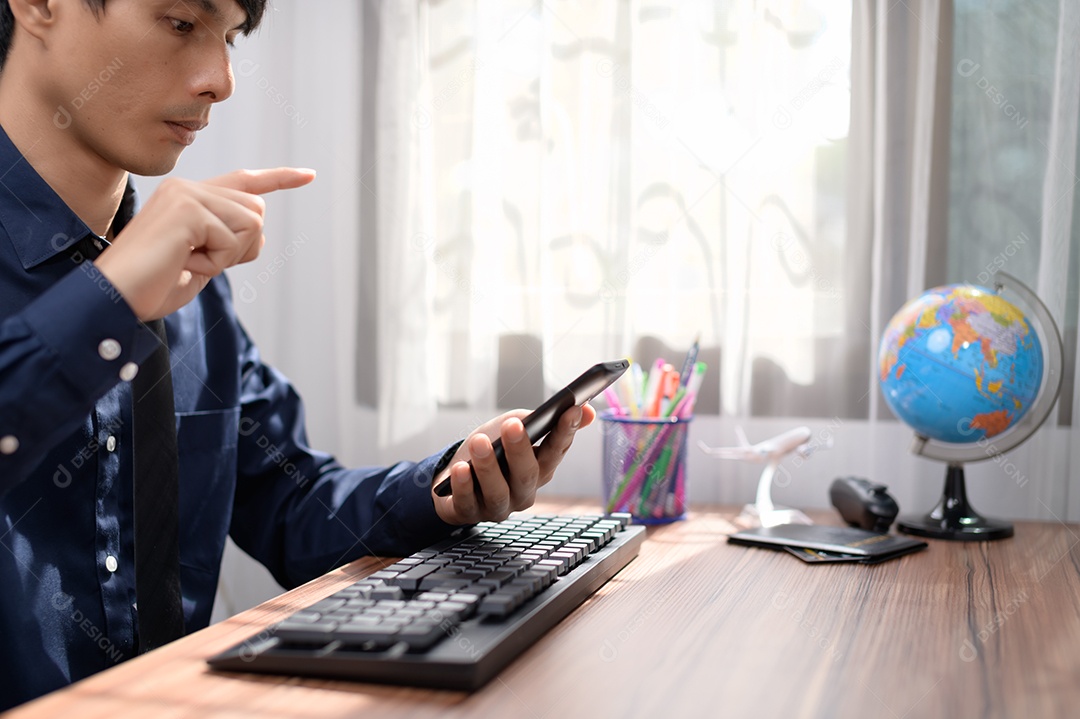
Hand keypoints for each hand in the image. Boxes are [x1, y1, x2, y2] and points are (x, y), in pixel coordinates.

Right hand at [94, 167, 315, 319]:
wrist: (117, 297)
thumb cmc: (154, 285)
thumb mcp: (202, 261)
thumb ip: (227, 241)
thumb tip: (259, 232)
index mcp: (190, 197)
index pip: (244, 182)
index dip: (279, 179)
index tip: (309, 175)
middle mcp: (188, 187)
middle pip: (257, 211)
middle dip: (241, 247)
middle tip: (200, 261)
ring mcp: (187, 194)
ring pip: (252, 223)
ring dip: (228, 255)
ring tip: (188, 261)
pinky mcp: (188, 208)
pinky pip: (234, 238)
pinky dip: (217, 261)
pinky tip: (185, 262)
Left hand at [433, 403, 596, 524]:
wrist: (455, 473)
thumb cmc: (492, 450)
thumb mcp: (517, 429)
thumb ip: (545, 421)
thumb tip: (587, 411)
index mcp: (540, 470)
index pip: (557, 452)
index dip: (565, 432)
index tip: (571, 410)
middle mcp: (523, 493)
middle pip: (527, 475)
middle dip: (520, 449)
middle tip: (512, 425)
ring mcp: (497, 507)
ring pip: (498, 492)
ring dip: (488, 467)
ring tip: (478, 443)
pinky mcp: (468, 512)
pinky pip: (467, 503)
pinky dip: (464, 486)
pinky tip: (460, 468)